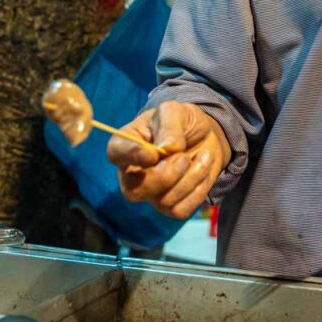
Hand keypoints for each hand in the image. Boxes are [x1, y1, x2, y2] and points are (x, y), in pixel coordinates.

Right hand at [106, 101, 231, 219]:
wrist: (205, 136)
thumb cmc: (181, 121)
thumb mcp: (175, 112)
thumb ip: (169, 126)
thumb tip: (167, 149)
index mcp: (125, 144)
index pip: (116, 154)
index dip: (132, 156)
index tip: (153, 154)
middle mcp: (131, 174)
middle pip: (134, 190)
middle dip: (166, 175)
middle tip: (184, 157)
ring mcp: (150, 193)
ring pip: (163, 201)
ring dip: (190, 178)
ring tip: (203, 155)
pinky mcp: (170, 205)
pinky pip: (180, 209)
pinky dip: (198, 190)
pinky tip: (203, 170)